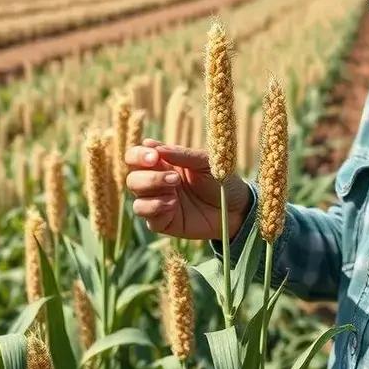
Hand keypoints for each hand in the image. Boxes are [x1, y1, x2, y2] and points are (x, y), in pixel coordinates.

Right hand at [124, 138, 251, 240]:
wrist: (235, 208)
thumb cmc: (220, 180)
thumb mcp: (205, 162)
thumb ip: (181, 155)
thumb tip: (153, 146)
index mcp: (163, 163)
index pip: (136, 156)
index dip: (139, 155)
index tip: (154, 157)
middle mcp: (156, 183)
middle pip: (132, 178)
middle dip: (149, 177)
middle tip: (174, 178)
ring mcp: (158, 203)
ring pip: (136, 198)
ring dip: (152, 192)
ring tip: (175, 190)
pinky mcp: (163, 222)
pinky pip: (148, 218)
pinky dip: (156, 209)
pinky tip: (173, 205)